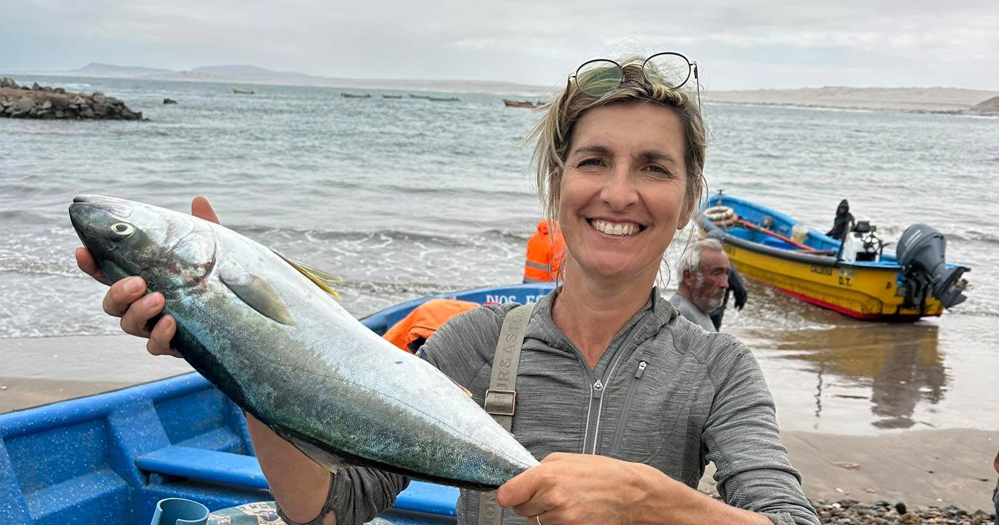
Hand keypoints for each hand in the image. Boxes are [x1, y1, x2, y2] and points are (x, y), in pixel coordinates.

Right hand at [74, 196, 219, 357]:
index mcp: (146, 280)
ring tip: (158, 299)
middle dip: (117, 292)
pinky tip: (171, 323)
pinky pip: (155, 347)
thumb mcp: (212, 253)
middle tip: (137, 282)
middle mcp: (145, 305)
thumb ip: (203, 229)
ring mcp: (156, 327)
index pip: (109, 273)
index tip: (83, 251)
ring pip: (128, 324)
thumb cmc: (218, 280)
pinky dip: (159, 336)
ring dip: (138, 311)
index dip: (92, 265)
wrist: (245, 315)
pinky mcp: (174, 346)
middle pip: (112, 304)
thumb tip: (199, 201)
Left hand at [496, 453, 659, 524]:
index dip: (507, 494)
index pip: (506, 495)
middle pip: (520, 510)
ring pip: (536, 522)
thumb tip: (520, 478)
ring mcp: (563, 519)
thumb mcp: (567, 459)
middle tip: (548, 493)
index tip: (509, 494)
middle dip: (530, 502)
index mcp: (547, 476)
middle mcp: (553, 499)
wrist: (630, 494)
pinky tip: (572, 511)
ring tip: (566, 500)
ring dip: (546, 513)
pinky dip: (558, 523)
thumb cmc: (603, 474)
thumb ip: (539, 469)